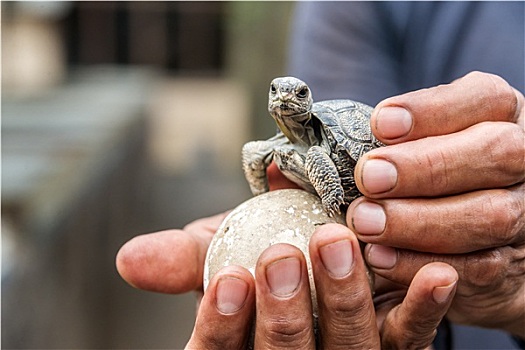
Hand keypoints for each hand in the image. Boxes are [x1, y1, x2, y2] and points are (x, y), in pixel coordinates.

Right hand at [185, 223, 457, 348]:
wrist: (313, 261)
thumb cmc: (259, 259)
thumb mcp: (221, 254)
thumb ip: (186, 258)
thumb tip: (128, 256)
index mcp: (241, 349)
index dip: (221, 324)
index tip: (230, 276)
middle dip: (284, 313)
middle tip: (282, 256)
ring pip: (349, 349)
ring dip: (344, 299)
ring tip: (337, 243)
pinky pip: (410, 339)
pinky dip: (421, 307)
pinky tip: (435, 272)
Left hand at [346, 71, 524, 336]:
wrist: (479, 236)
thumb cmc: (425, 178)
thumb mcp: (406, 145)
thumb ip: (355, 146)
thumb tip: (276, 168)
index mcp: (495, 115)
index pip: (481, 99)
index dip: (433, 110)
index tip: (381, 123)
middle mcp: (518, 160)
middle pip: (495, 154)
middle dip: (426, 166)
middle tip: (368, 178)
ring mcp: (521, 214)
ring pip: (490, 215)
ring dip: (421, 220)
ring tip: (364, 222)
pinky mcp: (507, 266)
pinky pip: (478, 269)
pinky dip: (424, 266)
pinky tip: (379, 260)